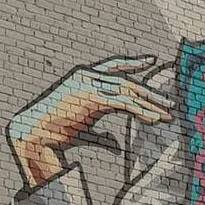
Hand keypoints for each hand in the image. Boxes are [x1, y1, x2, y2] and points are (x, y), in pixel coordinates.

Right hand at [8, 55, 170, 185]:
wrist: (34, 135)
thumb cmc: (55, 133)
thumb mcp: (84, 130)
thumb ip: (102, 134)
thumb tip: (117, 144)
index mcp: (84, 79)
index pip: (113, 65)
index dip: (133, 63)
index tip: (152, 60)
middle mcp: (87, 77)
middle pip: (126, 80)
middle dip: (150, 92)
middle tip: (170, 102)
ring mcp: (89, 85)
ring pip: (128, 90)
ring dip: (150, 102)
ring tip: (168, 113)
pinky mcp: (92, 97)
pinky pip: (123, 103)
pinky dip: (141, 111)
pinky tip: (154, 119)